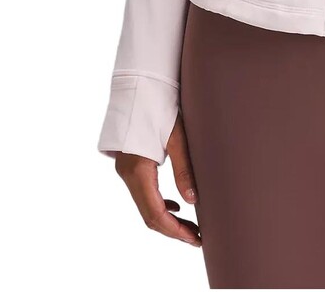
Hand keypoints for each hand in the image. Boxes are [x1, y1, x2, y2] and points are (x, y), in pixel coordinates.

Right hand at [113, 113, 201, 246]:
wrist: (140, 86)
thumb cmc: (160, 107)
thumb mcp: (177, 138)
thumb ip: (184, 170)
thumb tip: (193, 200)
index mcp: (138, 171)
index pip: (155, 214)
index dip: (176, 231)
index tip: (196, 239)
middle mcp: (128, 174)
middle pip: (149, 215)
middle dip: (173, 230)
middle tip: (198, 238)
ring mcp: (126, 171)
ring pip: (145, 206)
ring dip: (167, 219)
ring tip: (192, 226)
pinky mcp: (130, 165)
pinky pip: (143, 193)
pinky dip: (159, 204)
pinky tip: (176, 205)